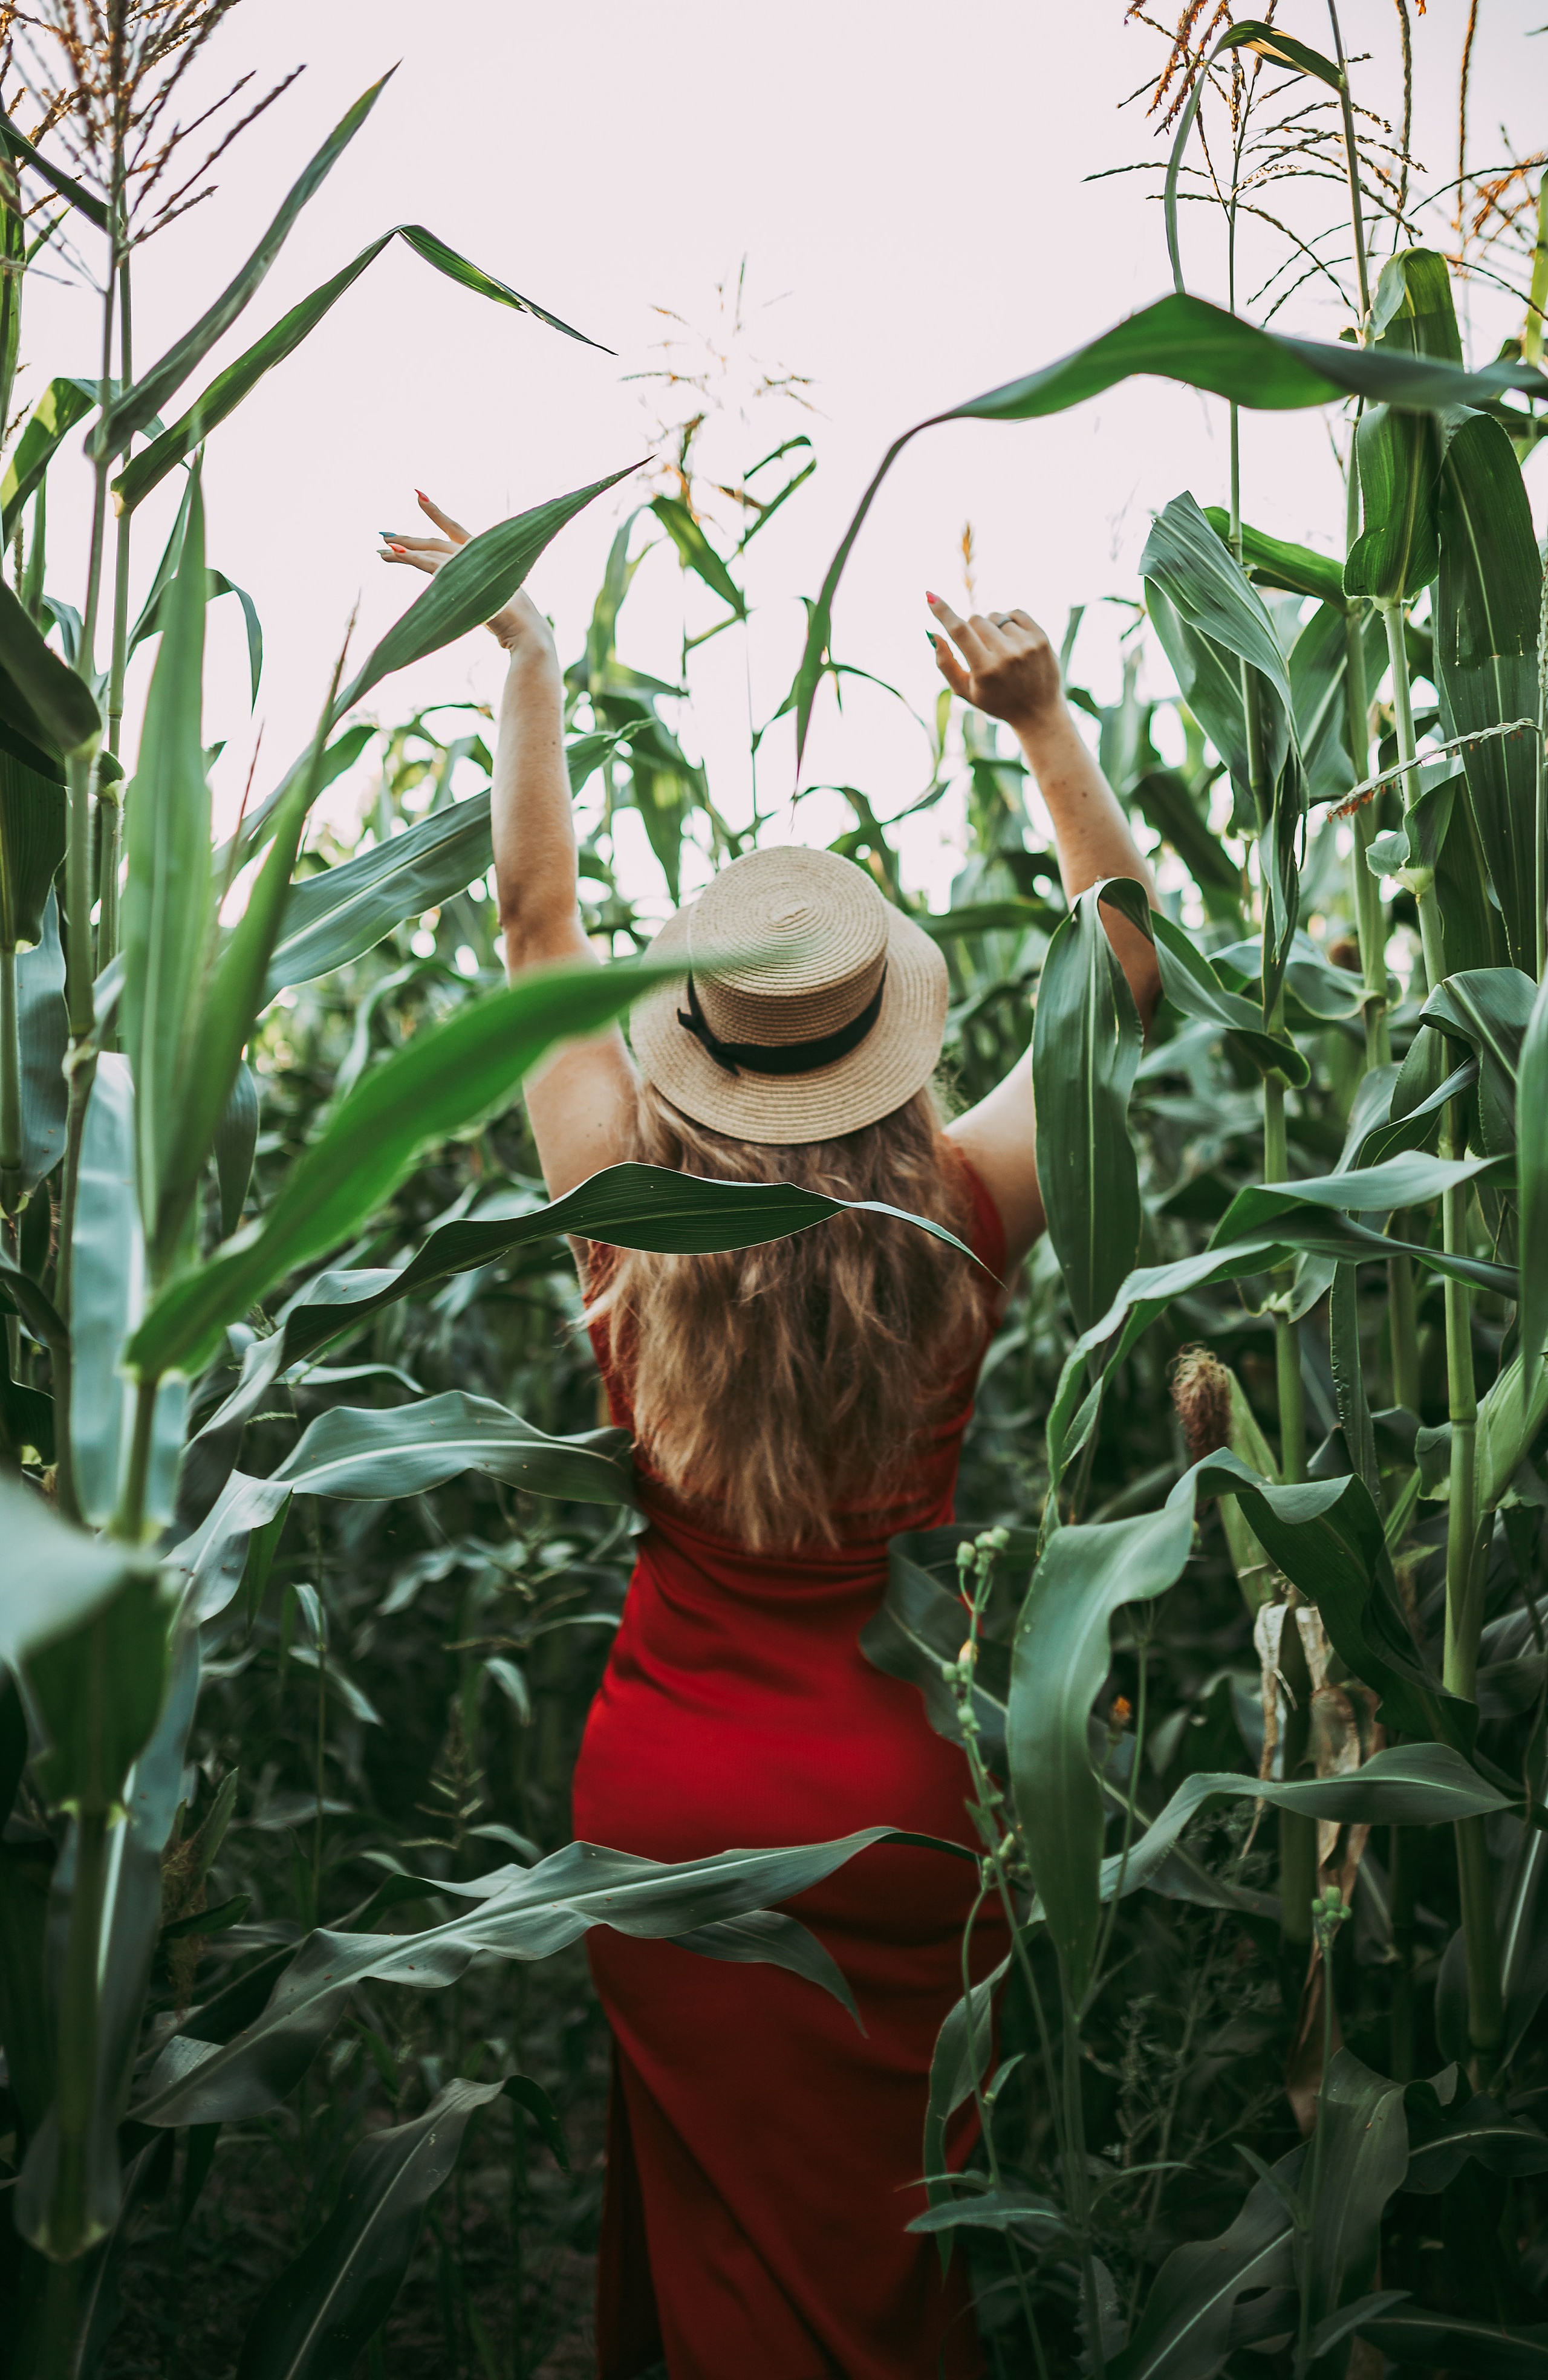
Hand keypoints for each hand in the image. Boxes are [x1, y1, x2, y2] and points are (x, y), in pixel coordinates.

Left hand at [379, 493, 553, 656]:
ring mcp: (471, 564)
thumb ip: (478, 589)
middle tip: (384, 533)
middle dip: (410, 537)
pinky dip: (412, 559)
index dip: (436, 513)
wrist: (527, 630)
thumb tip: (468, 594)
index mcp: (485, 554)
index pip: (455, 528)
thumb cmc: (515, 622)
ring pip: (430, 552)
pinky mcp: (464, 577)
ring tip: (381, 548)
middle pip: (436, 541)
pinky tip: (395, 555)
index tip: (418, 496)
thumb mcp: (493, 599)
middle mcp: (477, 553)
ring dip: (403, 549)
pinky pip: (431, 565)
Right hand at [926, 594, 1063, 733]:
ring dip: (992, 628)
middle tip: (982, 651)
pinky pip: (1016, 613)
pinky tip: (1012, 640)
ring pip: (995, 616)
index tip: (930, 596)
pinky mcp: (1041, 637)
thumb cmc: (996, 701)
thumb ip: (946, 663)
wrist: (1039, 712)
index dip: (942, 612)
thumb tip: (933, 633)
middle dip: (973, 630)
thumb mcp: (965, 691)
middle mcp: (1007, 655)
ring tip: (1001, 650)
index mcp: (985, 670)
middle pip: (976, 619)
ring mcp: (1026, 645)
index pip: (959, 631)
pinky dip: (1009, 622)